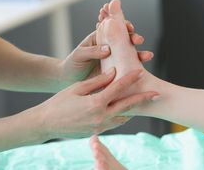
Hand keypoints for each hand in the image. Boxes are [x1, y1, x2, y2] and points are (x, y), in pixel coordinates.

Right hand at [37, 69, 158, 138]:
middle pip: (127, 105)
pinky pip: (114, 123)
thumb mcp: (77, 88)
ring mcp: (100, 126)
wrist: (47, 123)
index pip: (118, 88)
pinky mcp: (97, 132)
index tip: (141, 71)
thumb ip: (97, 82)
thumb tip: (112, 72)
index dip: (130, 78)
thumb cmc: (59, 102)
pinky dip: (121, 116)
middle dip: (143, 98)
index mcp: (96, 103)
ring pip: (123, 116)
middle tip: (156, 93)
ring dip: (133, 108)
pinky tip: (125, 110)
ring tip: (143, 101)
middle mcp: (101, 116)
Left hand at [59, 24, 152, 88]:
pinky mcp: (117, 74)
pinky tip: (142, 70)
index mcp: (101, 39)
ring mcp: (115, 61)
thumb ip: (92, 51)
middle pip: (126, 40)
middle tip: (139, 40)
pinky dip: (136, 68)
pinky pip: (128, 69)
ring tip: (147, 56)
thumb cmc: (72, 64)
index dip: (123, 26)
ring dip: (141, 54)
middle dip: (135, 38)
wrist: (69, 80)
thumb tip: (107, 49)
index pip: (115, 29)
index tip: (129, 27)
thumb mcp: (79, 54)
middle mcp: (111, 49)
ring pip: (131, 55)